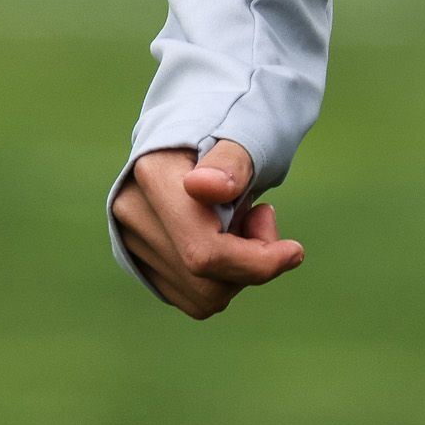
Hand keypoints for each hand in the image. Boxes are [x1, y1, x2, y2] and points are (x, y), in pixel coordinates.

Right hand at [112, 141, 302, 318]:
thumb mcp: (245, 132)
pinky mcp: (141, 261)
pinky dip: (224, 277)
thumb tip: (204, 188)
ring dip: (239, 268)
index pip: (204, 251)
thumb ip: (230, 161)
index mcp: (154, 174)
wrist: (203, 131)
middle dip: (251, 260)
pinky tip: (227, 238)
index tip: (294, 250)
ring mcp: (131, 239)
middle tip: (261, 215)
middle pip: (205, 281)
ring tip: (240, 220)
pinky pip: (195, 298)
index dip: (256, 262)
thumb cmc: (233, 125)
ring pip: (202, 297)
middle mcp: (132, 212)